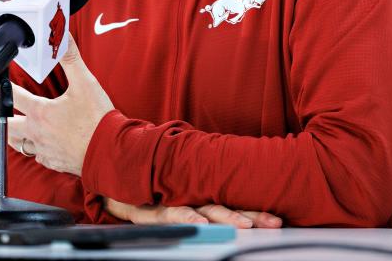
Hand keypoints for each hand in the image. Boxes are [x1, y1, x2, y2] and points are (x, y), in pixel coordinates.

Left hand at [0, 33, 112, 175]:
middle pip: (6, 125)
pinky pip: (38, 156)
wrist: (108, 151)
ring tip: (5, 132)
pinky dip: (35, 149)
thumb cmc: (97, 119)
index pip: (15, 97)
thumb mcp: (85, 83)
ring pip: (20, 143)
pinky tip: (38, 147)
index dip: (3, 87)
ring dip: (10, 135)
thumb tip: (63, 40)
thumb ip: (71, 60)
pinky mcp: (55, 162)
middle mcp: (37, 132)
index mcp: (41, 112)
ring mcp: (44, 149)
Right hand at [105, 198, 281, 227]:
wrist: (113, 165)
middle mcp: (191, 194)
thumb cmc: (150, 182)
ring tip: (246, 226)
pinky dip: (188, 219)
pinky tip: (201, 225)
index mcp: (200, 191)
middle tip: (274, 223)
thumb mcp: (179, 188)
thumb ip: (202, 192)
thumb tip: (237, 206)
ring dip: (226, 217)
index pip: (232, 200)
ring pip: (204, 208)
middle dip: (251, 215)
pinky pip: (173, 214)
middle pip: (225, 205)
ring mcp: (173, 199)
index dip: (255, 209)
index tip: (278, 218)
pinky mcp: (153, 207)